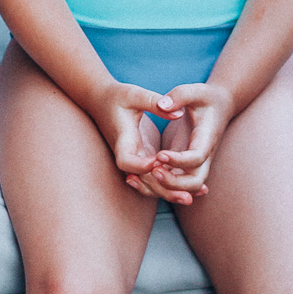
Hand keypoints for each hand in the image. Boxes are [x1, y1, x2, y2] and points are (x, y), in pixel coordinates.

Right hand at [94, 81, 197, 207]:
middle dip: (163, 189)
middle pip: (141, 180)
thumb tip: (179, 113)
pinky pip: (155, 176)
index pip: (126, 161)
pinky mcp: (143, 157)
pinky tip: (190, 190)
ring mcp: (135, 158)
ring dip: (168, 192)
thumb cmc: (117, 96)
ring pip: (149, 182)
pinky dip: (169, 184)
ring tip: (191, 199)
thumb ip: (155, 102)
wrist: (102, 101)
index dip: (142, 165)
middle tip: (187, 197)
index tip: (159, 161)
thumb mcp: (134, 95)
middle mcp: (128, 154)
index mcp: (122, 139)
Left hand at [125, 82, 232, 201]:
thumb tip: (162, 105)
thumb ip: (180, 96)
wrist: (218, 106)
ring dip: (165, 188)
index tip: (159, 154)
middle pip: (194, 182)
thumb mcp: (195, 90)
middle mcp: (204, 155)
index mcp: (206, 138)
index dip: (179, 160)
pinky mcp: (184, 164)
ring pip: (185, 187)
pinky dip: (160, 185)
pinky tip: (137, 180)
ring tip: (140, 177)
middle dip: (174, 183)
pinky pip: (175, 182)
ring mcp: (195, 162)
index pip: (197, 157)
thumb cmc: (205, 97)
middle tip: (152, 170)